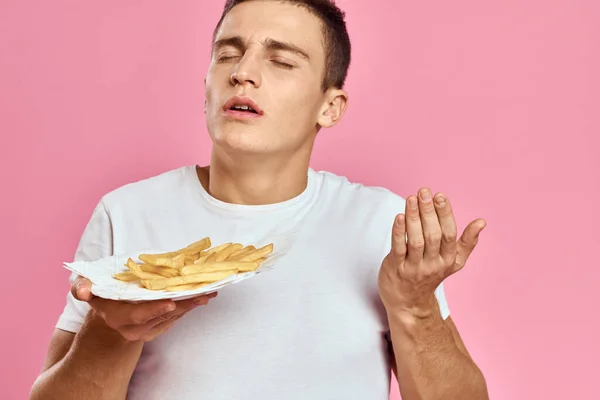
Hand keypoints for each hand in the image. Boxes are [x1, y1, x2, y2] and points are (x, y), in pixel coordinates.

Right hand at [72, 276, 216, 341]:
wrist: (109, 319)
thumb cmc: (100, 298)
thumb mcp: (87, 290)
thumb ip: (82, 288)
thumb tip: (82, 290)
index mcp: (120, 317)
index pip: (139, 315)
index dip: (155, 309)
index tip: (170, 302)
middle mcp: (137, 327)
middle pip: (163, 316)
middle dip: (184, 305)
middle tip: (204, 294)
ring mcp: (151, 329)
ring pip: (175, 316)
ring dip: (193, 304)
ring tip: (211, 291)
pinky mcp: (161, 327)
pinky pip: (178, 317)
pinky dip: (191, 305)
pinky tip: (205, 294)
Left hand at [378, 188, 485, 317]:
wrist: (409, 303)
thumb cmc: (430, 275)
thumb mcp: (453, 262)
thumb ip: (467, 242)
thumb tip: (482, 222)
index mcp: (448, 260)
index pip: (449, 234)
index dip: (445, 214)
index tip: (440, 195)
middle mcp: (433, 265)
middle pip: (433, 235)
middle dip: (429, 212)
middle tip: (424, 191)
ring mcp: (414, 268)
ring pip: (416, 240)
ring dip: (414, 218)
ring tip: (412, 198)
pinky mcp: (396, 268)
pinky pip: (398, 248)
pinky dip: (398, 232)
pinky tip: (399, 216)